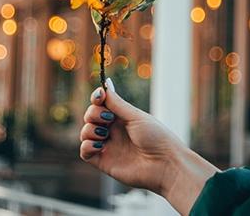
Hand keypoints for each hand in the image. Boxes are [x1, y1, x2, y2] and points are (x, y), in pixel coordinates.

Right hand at [79, 79, 218, 214]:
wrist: (165, 165)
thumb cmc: (157, 137)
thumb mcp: (135, 116)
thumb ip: (117, 103)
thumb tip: (105, 84)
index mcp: (121, 116)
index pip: (101, 103)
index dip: (97, 98)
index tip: (99, 96)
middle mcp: (113, 129)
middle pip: (90, 116)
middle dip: (93, 113)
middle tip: (108, 118)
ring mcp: (108, 145)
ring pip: (85, 132)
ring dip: (90, 129)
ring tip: (105, 133)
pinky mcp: (103, 161)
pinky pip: (84, 151)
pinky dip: (87, 145)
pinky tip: (100, 145)